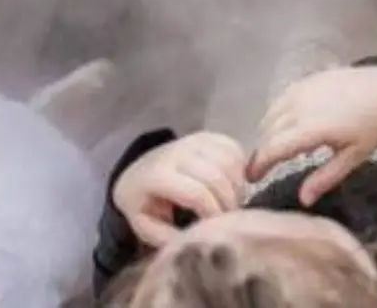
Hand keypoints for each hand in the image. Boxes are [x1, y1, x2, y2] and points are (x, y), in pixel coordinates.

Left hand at [113, 132, 246, 247]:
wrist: (137, 172)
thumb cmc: (143, 204)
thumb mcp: (145, 226)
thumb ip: (167, 238)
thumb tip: (196, 241)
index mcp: (157, 175)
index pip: (197, 193)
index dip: (213, 212)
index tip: (218, 228)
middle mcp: (177, 152)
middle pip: (216, 176)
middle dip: (229, 201)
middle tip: (231, 218)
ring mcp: (193, 140)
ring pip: (229, 161)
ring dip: (237, 185)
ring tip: (233, 202)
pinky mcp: (207, 135)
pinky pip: (233, 148)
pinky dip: (240, 167)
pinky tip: (233, 184)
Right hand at [248, 64, 376, 206]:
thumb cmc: (374, 125)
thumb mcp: (353, 157)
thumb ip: (325, 178)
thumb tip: (302, 200)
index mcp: (312, 128)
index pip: (272, 148)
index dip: (258, 165)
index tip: (250, 180)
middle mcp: (301, 106)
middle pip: (268, 132)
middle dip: (262, 152)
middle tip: (262, 170)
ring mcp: (303, 89)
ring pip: (271, 114)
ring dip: (268, 132)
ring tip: (276, 150)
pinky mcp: (308, 79)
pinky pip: (281, 99)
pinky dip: (277, 115)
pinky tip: (287, 126)